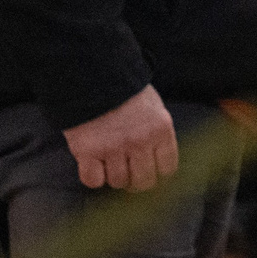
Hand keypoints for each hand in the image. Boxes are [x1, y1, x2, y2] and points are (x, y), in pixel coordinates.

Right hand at [61, 85, 178, 189]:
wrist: (95, 75)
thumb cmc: (127, 93)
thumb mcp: (154, 108)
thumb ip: (158, 136)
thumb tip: (160, 167)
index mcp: (161, 129)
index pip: (168, 169)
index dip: (158, 175)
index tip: (150, 174)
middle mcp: (140, 141)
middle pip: (144, 182)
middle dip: (136, 181)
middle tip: (129, 173)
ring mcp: (113, 147)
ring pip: (118, 182)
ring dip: (113, 176)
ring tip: (109, 161)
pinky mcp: (88, 151)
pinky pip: (93, 181)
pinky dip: (93, 177)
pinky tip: (93, 164)